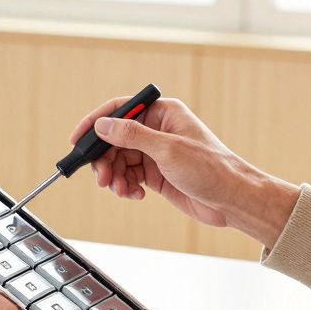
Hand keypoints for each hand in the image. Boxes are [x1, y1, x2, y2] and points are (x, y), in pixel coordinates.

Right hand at [69, 96, 299, 247]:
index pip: (119, 110)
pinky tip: (134, 194)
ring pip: (120, 160)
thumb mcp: (168, 149)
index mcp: (163, 113)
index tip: (78, 139)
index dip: (95, 123)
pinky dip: (126, 186)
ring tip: (120, 190)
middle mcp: (157, 130)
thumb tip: (103, 125)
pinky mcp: (157, 174)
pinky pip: (130, 176)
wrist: (233, 200)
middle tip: (102, 178)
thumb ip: (132, 135)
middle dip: (105, 159)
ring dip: (115, 176)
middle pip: (115, 139)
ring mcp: (156, 152)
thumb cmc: (211, 169)